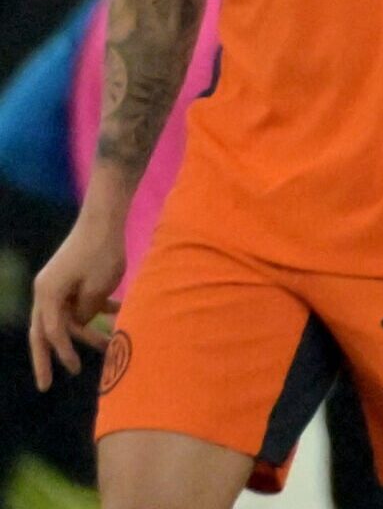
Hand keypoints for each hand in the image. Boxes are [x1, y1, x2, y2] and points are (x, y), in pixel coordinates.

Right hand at [29, 211, 121, 390]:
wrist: (105, 217)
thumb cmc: (103, 251)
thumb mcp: (97, 287)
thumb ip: (86, 311)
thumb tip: (81, 323)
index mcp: (47, 294)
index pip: (52, 333)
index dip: (62, 354)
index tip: (73, 371)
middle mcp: (47, 290)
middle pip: (45, 331)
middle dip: (48, 358)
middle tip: (46, 385)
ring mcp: (58, 283)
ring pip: (69, 317)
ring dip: (88, 330)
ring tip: (110, 344)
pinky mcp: (73, 278)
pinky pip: (80, 302)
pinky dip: (97, 309)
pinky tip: (120, 313)